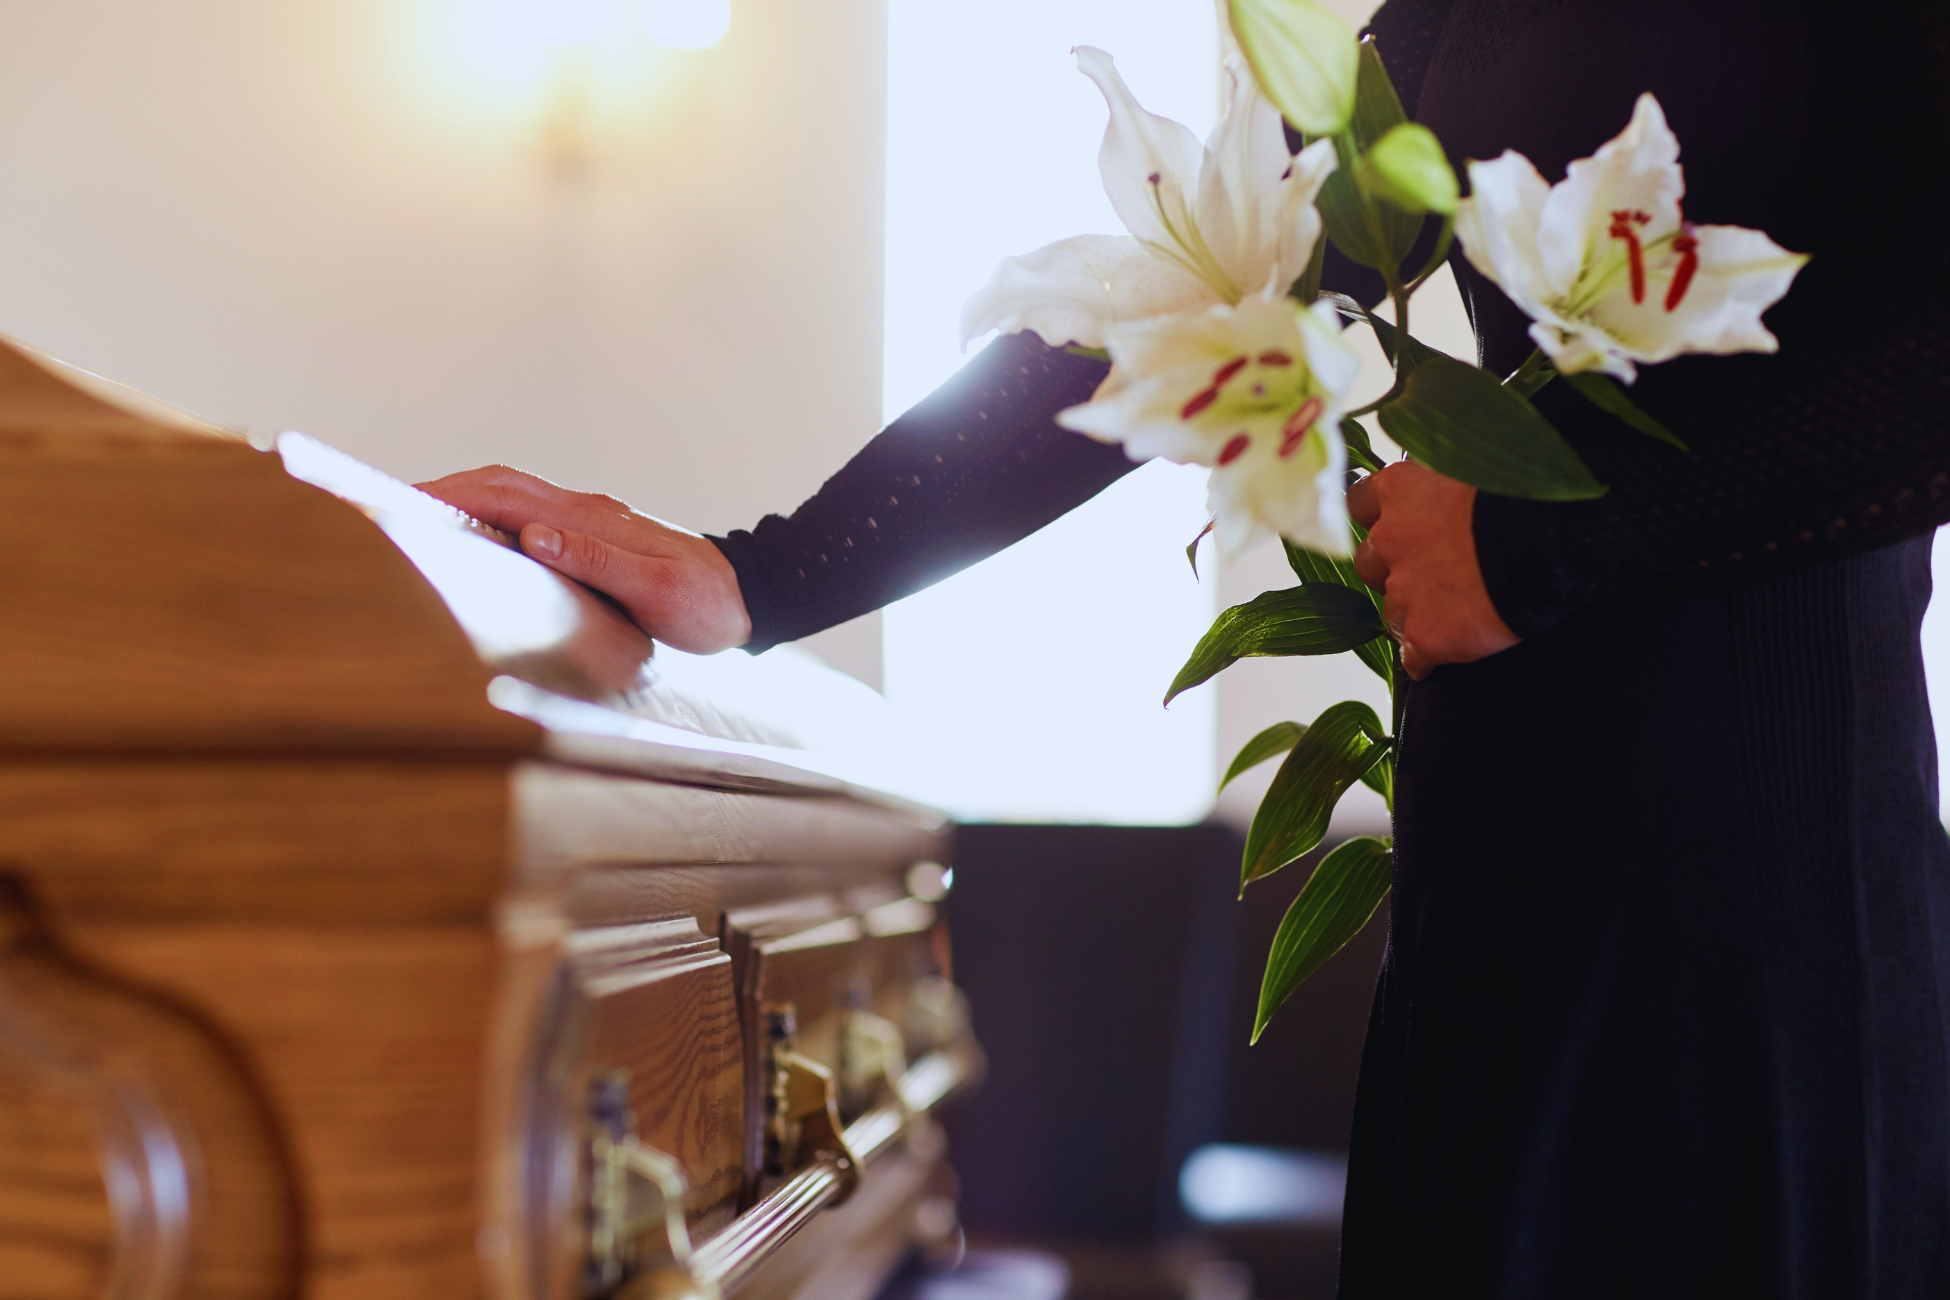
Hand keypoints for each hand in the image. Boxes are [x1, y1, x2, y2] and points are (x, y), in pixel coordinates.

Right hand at [415, 466, 752, 653]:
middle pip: (499, 486)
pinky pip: (530, 519)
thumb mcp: (655, 591)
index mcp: (590, 519)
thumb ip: (596, 561)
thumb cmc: (706, 604)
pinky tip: (473, 542)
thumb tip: (533, 535)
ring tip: (416, 521)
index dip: (449, 494)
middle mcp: (584, 512)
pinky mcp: (594, 539)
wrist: (749, 598)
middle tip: (387, 506)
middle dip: (442, 491)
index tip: (400, 500)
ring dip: (463, 502)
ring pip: (512, 498)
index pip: (504, 495)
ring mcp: (589, 523)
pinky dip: (490, 521)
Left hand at [1347, 461, 1517, 679]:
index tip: (1394, 526)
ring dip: (1413, 614)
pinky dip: (1426, 658)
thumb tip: (1445, 490)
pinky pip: (1413, 657)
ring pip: (1391, 612)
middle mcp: (1390, 539)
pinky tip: (1445, 657)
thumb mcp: (1474, 469)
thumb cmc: (1525, 494)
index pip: (1359, 503)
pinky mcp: (1424, 635)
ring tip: (1450, 617)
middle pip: (1369, 563)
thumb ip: (1445, 483)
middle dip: (1392, 571)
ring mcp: (1404, 590)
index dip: (1377, 520)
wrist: (1552, 541)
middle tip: (1432, 574)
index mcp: (1401, 490)